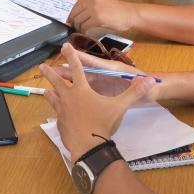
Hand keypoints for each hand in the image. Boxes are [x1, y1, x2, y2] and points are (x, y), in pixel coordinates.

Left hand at [41, 43, 151, 160]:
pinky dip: (57, 112)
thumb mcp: (120, 106)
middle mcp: (68, 97)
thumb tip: (151, 80)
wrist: (88, 146)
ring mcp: (62, 111)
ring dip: (49, 92)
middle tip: (42, 66)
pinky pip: (57, 115)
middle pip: (57, 81)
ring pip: (53, 98)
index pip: (77, 68)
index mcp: (82, 90)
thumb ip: (134, 92)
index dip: (72, 56)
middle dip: (50, 72)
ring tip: (46, 90)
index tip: (65, 46)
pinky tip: (57, 114)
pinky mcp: (60, 124)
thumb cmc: (102, 123)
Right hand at [54, 49, 159, 99]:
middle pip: (83, 72)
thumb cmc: (147, 87)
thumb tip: (147, 81)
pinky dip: (74, 95)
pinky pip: (84, 93)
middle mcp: (103, 75)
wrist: (150, 93)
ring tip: (51, 83)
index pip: (94, 63)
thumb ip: (144, 84)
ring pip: (81, 83)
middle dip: (68, 71)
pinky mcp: (100, 94)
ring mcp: (101, 85)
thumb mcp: (145, 86)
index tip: (68, 51)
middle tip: (51, 68)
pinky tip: (63, 99)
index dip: (82, 57)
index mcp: (112, 70)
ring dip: (68, 82)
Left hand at [67, 0, 133, 34]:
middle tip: (75, 30)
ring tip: (81, 32)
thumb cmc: (118, 11)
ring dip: (78, 28)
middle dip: (73, 23)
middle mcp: (91, 0)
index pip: (76, 6)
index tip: (70, 23)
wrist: (130, 14)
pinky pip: (85, 26)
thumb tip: (77, 18)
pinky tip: (86, 33)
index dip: (71, 15)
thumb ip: (90, 8)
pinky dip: (84, 31)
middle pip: (75, 14)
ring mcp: (94, 8)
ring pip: (78, 20)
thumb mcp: (102, 4)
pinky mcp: (97, 18)